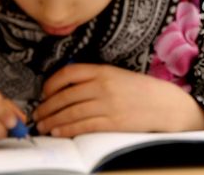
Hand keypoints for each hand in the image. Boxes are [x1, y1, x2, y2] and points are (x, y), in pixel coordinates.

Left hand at [34, 64, 203, 136]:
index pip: (69, 73)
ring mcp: (108, 105)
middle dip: (47, 107)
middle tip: (37, 114)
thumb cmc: (142, 90)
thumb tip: (68, 89)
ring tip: (43, 125)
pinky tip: (58, 132)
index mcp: (104, 71)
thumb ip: (96, 78)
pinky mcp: (113, 122)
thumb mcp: (119, 75)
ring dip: (53, 121)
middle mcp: (104, 86)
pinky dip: (67, 130)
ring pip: (71, 113)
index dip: (51, 83)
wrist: (166, 104)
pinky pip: (83, 126)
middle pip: (65, 96)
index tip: (44, 93)